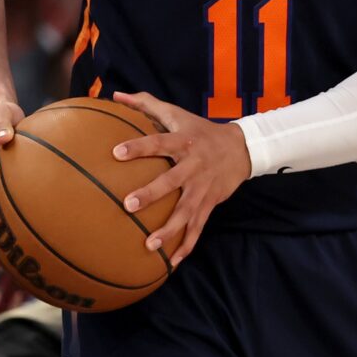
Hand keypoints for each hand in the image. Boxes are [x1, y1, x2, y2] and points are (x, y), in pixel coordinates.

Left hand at [111, 91, 251, 266]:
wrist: (242, 149)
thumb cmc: (201, 131)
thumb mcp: (178, 114)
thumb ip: (146, 104)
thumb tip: (114, 94)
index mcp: (183, 142)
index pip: (159, 142)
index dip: (139, 147)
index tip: (116, 153)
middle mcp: (193, 166)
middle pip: (172, 181)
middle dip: (152, 193)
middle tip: (129, 204)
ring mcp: (203, 188)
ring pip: (186, 211)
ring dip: (169, 229)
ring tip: (149, 245)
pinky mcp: (210, 203)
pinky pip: (198, 227)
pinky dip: (187, 245)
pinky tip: (172, 262)